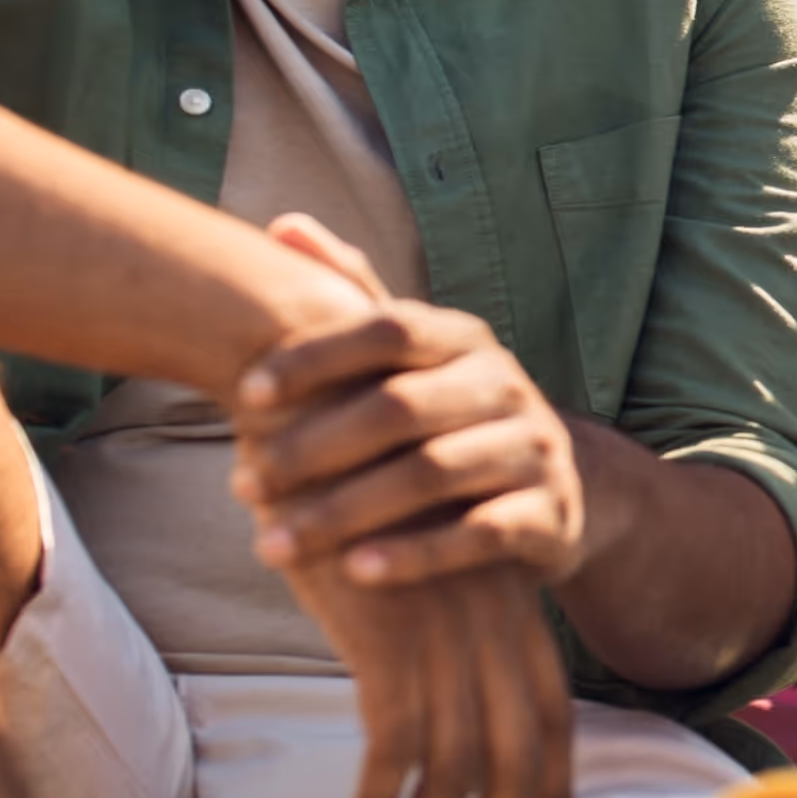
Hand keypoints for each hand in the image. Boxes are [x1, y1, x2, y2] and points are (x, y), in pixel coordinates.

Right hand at [229, 216, 580, 797]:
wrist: (322, 396)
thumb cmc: (354, 476)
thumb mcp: (410, 556)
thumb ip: (429, 624)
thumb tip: (416, 689)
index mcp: (509, 608)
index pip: (553, 720)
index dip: (555, 794)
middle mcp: (493, 627)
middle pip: (522, 762)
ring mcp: (445, 632)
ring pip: (460, 770)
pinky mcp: (390, 632)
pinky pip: (395, 743)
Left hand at [231, 216, 586, 588]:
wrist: (555, 490)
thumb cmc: (450, 417)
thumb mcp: (415, 357)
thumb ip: (355, 294)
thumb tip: (282, 224)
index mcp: (465, 340)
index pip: (390, 327)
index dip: (317, 355)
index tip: (244, 391)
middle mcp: (506, 385)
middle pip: (402, 408)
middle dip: (312, 448)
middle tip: (241, 485)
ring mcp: (535, 448)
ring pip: (434, 474)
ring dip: (345, 512)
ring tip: (274, 546)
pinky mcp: (551, 512)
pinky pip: (480, 532)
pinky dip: (416, 554)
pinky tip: (355, 573)